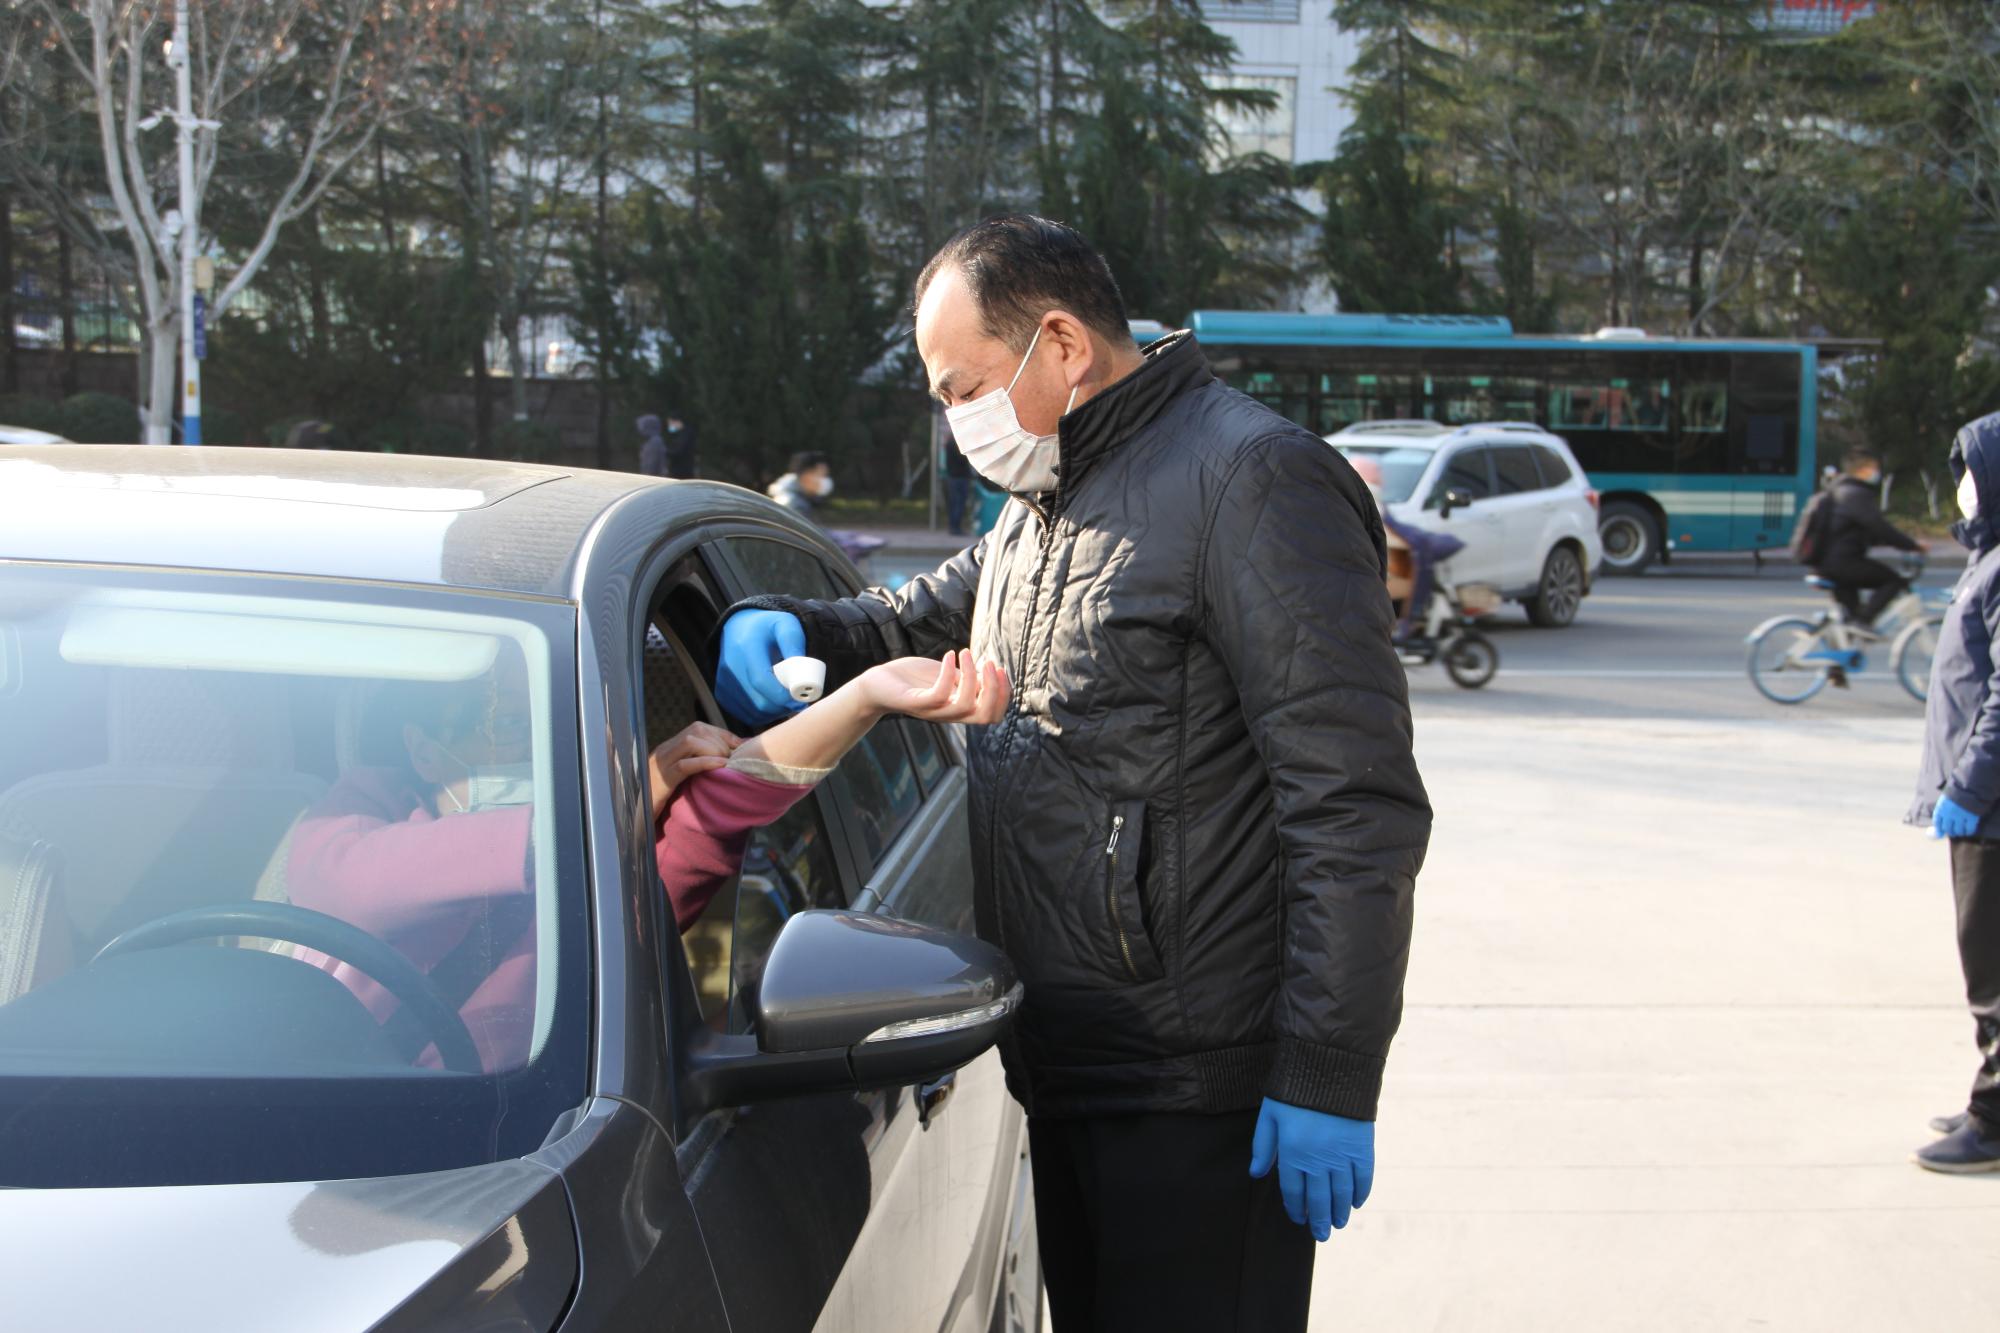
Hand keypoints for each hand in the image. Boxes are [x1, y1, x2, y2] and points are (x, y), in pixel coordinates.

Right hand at [648, 722, 741, 818]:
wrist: (636, 815)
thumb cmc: (660, 799)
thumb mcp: (679, 777)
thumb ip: (694, 765)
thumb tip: (724, 761)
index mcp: (670, 748)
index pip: (698, 728)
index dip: (721, 733)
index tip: (739, 745)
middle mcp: (665, 750)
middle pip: (696, 730)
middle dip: (720, 740)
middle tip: (732, 758)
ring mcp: (662, 763)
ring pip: (690, 742)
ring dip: (713, 749)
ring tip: (725, 763)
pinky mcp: (663, 780)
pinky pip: (684, 765)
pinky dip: (705, 762)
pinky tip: (720, 766)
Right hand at [716, 610, 806, 726]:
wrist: (738, 628)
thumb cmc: (767, 627)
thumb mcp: (785, 625)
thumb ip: (794, 644)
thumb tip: (802, 674)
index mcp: (746, 647)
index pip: (761, 680)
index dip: (782, 696)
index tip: (800, 701)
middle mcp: (730, 666)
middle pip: (758, 701)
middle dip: (782, 708)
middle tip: (798, 705)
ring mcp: (723, 681)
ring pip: (752, 712)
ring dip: (773, 714)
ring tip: (786, 703)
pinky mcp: (722, 692)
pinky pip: (744, 714)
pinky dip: (761, 716)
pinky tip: (772, 706)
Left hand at [856, 651, 1010, 724]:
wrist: (877, 684)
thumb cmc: (913, 679)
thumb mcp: (946, 677)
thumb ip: (966, 679)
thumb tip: (990, 672)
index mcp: (958, 709)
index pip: (992, 716)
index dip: (1004, 695)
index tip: (1001, 669)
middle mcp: (948, 714)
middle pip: (984, 716)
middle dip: (995, 689)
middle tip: (990, 662)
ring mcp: (932, 711)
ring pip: (964, 705)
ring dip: (972, 676)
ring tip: (966, 652)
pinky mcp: (915, 703)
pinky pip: (939, 694)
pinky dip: (949, 672)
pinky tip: (949, 655)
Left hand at [1248, 1097, 1373, 1242]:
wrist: (1330, 1066)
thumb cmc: (1294, 1089)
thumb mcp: (1270, 1115)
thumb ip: (1263, 1146)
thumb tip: (1256, 1174)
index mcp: (1292, 1153)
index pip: (1293, 1191)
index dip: (1295, 1208)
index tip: (1298, 1218)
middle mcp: (1318, 1160)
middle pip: (1319, 1199)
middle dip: (1319, 1220)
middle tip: (1322, 1235)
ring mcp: (1342, 1155)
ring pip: (1342, 1193)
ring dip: (1340, 1212)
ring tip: (1338, 1224)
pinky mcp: (1362, 1146)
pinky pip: (1364, 1177)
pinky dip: (1361, 1193)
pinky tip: (1357, 1202)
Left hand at [1933, 794, 1979, 839]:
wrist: (1969, 787)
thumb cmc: (1956, 792)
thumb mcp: (1945, 800)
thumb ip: (1941, 811)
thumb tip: (1938, 824)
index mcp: (1941, 808)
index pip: (1937, 822)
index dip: (1939, 829)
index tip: (1940, 834)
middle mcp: (1949, 814)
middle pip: (1948, 828)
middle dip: (1950, 831)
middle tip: (1953, 832)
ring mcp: (1960, 816)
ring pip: (1958, 830)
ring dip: (1959, 832)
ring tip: (1961, 832)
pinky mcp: (1971, 818)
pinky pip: (1969, 829)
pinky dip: (1968, 831)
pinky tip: (1968, 831)